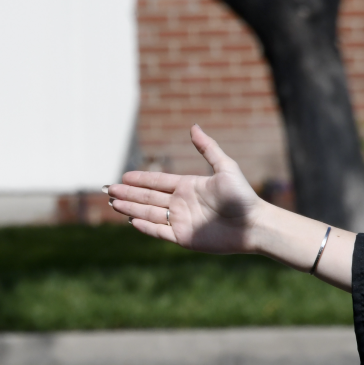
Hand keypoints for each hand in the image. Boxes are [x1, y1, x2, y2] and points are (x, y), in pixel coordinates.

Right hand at [107, 125, 265, 254]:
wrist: (253, 224)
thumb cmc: (243, 196)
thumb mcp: (225, 167)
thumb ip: (207, 148)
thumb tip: (193, 126)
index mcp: (188, 187)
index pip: (158, 182)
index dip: (140, 179)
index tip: (123, 177)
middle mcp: (181, 204)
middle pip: (148, 197)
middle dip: (129, 194)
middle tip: (110, 190)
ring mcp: (180, 221)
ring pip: (149, 213)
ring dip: (131, 208)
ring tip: (114, 204)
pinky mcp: (183, 238)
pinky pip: (159, 232)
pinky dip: (145, 227)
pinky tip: (132, 220)